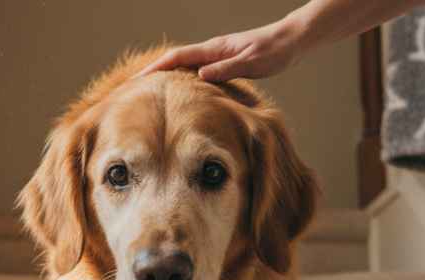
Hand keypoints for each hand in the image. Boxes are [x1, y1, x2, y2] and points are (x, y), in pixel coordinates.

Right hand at [136, 23, 308, 82]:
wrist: (292, 40)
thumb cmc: (274, 51)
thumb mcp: (250, 63)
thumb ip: (225, 69)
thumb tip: (200, 76)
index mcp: (213, 49)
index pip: (176, 57)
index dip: (155, 68)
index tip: (136, 80)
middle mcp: (211, 51)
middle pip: (174, 61)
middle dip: (152, 73)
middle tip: (132, 89)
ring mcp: (217, 56)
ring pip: (184, 66)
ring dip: (166, 77)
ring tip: (150, 93)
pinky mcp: (224, 62)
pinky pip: (196, 71)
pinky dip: (183, 80)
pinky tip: (181, 92)